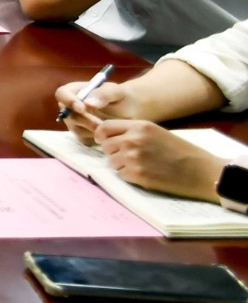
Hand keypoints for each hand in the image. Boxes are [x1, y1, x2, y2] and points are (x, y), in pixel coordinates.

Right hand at [56, 79, 140, 141]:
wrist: (129, 110)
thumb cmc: (120, 97)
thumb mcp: (115, 91)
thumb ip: (103, 94)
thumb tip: (87, 104)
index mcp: (74, 91)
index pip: (62, 94)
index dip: (68, 101)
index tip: (82, 108)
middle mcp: (70, 107)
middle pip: (68, 115)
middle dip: (85, 120)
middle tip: (102, 123)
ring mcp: (74, 122)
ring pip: (76, 129)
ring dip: (92, 130)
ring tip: (110, 127)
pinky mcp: (82, 134)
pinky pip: (84, 139)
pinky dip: (96, 137)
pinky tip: (109, 133)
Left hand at [92, 118, 227, 201]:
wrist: (200, 170)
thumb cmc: (180, 151)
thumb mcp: (155, 132)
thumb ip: (132, 132)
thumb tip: (107, 137)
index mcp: (138, 126)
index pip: (104, 127)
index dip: (102, 136)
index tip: (105, 141)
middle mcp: (133, 139)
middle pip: (106, 146)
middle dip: (113, 152)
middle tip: (129, 157)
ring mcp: (133, 157)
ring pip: (111, 161)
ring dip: (121, 165)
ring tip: (141, 165)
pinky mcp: (137, 175)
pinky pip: (121, 175)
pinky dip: (130, 176)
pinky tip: (146, 174)